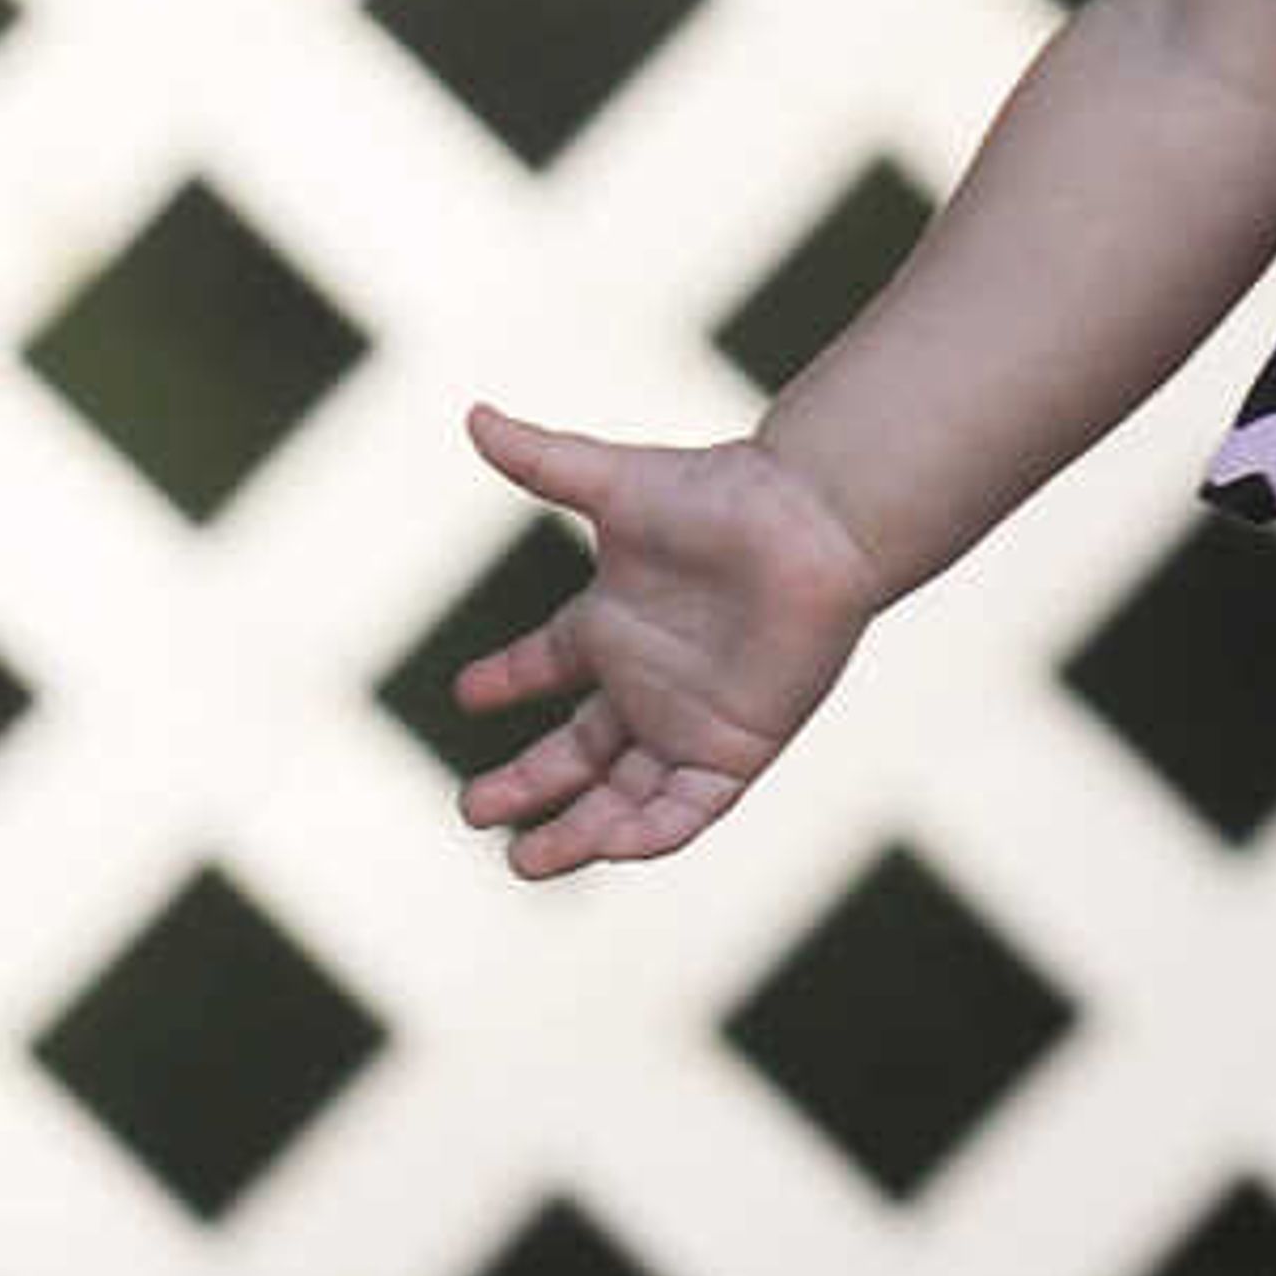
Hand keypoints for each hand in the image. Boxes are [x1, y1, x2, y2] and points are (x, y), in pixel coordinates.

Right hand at [452, 406, 881, 875]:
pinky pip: (686, 810)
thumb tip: (473, 414)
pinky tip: (602, 848)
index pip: (547, 664)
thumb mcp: (615, 485)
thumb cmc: (720, 498)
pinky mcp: (735, 748)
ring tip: (521, 861)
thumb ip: (541, 461)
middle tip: (471, 807)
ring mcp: (690, 719)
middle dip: (525, 784)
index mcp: (614, 622)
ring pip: (623, 795)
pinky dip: (645, 835)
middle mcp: (649, 679)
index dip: (506, 680)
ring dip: (575, 833)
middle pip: (576, 751)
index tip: (464, 694)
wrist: (811, 524)